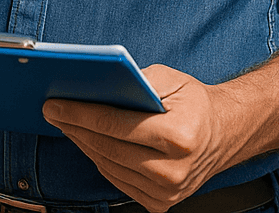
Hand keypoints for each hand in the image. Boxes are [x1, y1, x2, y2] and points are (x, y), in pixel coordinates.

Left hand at [42, 65, 249, 212]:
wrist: (225, 133)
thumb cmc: (195, 103)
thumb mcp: (169, 79)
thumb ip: (133, 82)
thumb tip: (93, 84)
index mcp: (178, 137)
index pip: (115, 126)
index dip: (80, 114)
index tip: (55, 105)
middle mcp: (174, 170)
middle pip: (107, 149)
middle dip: (74, 128)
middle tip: (52, 112)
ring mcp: (168, 192)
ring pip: (109, 166)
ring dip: (83, 145)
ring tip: (66, 125)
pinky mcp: (161, 203)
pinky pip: (118, 180)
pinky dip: (100, 160)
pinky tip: (89, 143)